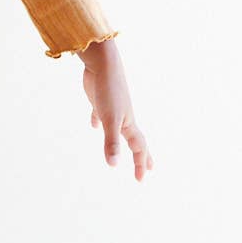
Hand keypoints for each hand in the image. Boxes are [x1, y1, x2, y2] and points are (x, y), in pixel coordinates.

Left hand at [77, 38, 153, 181]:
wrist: (102, 63)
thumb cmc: (108, 90)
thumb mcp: (109, 119)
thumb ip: (111, 143)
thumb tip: (113, 165)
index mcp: (128, 123)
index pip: (138, 147)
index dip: (140, 163)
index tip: (140, 179)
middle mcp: (123, 117)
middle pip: (135, 139)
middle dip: (142, 155)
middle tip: (148, 168)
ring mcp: (112, 108)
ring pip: (119, 128)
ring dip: (122, 139)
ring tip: (122, 148)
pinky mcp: (99, 100)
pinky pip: (101, 114)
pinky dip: (98, 121)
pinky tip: (93, 124)